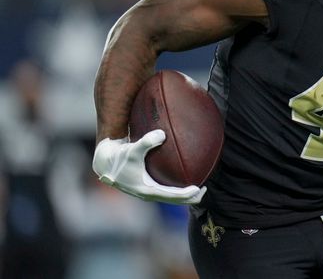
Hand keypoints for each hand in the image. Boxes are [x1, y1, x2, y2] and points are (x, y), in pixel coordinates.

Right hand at [92, 130, 206, 204]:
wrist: (106, 162)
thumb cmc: (120, 156)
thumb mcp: (132, 150)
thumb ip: (146, 142)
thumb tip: (162, 134)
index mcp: (147, 190)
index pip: (172, 196)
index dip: (187, 194)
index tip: (199, 188)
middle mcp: (149, 194)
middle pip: (175, 201)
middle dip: (191, 197)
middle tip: (205, 189)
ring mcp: (148, 191)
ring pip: (171, 197)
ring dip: (185, 195)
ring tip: (199, 186)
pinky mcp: (147, 187)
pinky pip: (167, 191)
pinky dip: (177, 189)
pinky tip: (184, 178)